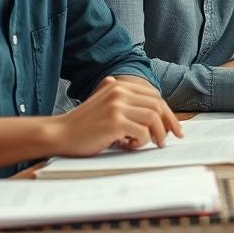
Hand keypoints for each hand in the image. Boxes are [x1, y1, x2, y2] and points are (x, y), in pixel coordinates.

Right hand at [50, 76, 181, 155]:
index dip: (167, 113)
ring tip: (150, 144)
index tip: (173, 127)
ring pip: (153, 119)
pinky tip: (129, 146)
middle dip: (168, 123)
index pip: (154, 96)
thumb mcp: (102, 103)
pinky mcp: (115, 122)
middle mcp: (119, 92)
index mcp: (118, 86)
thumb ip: (122, 99)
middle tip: (169, 139)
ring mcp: (117, 106)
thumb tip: (153, 106)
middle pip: (158, 106)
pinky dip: (141, 142)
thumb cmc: (82, 124)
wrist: (59, 134)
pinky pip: (142, 133)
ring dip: (156, 135)